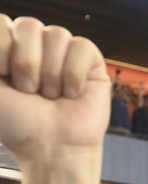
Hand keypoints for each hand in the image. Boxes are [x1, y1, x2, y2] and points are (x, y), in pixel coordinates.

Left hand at [0, 16, 110, 162]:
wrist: (50, 148)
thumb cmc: (18, 123)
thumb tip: (2, 29)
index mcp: (9, 47)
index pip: (2, 22)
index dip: (2, 47)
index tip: (3, 76)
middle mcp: (37, 46)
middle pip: (29, 25)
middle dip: (27, 63)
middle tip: (30, 91)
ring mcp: (64, 53)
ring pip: (56, 35)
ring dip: (51, 74)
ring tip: (52, 95)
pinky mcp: (91, 64)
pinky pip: (82, 47)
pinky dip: (74, 74)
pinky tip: (73, 93)